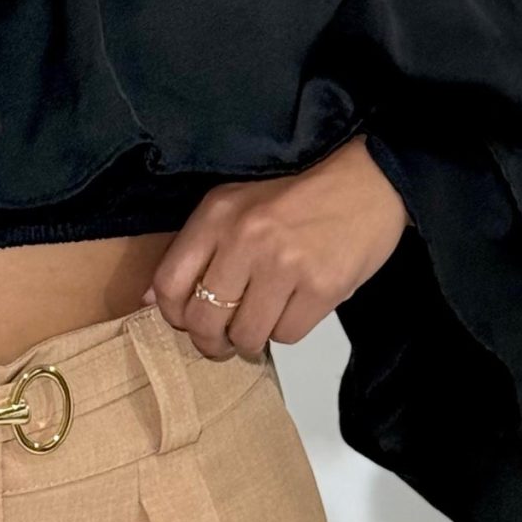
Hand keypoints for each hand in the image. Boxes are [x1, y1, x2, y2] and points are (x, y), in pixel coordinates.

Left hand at [145, 133, 410, 360]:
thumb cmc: (301, 191)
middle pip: (204, 319)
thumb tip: (152, 300)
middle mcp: (245, 239)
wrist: (369, 179)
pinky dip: (286, 331)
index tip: (187, 322)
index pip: (169, 283)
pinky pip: (287, 335)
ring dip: (249, 341)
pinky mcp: (321, 286)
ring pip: (246, 335)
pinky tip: (292, 311)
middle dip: (211, 342)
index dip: (173, 316)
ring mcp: (284, 265)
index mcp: (218, 214)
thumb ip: (197, 248)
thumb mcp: (238, 202)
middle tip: (222, 341)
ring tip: (259, 327)